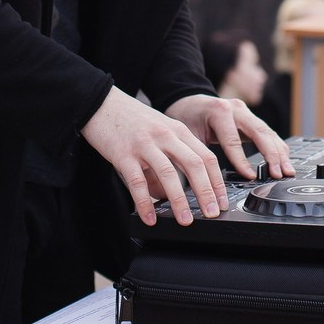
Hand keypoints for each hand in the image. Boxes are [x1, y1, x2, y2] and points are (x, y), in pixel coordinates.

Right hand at [81, 86, 230, 227]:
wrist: (100, 103)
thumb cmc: (131, 120)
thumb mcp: (159, 131)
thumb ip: (169, 158)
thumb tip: (168, 195)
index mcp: (177, 130)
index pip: (206, 157)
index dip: (217, 181)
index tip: (223, 202)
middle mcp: (165, 136)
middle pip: (194, 164)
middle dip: (206, 192)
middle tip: (212, 213)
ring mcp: (144, 144)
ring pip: (168, 173)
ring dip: (179, 200)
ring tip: (185, 220)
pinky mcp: (123, 153)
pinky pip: (137, 181)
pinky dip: (145, 202)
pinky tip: (150, 217)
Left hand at [165, 94, 295, 183]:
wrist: (188, 102)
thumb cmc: (185, 119)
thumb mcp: (187, 136)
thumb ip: (197, 155)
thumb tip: (203, 182)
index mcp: (219, 111)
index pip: (233, 140)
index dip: (242, 161)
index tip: (251, 177)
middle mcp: (235, 108)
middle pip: (259, 132)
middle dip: (271, 155)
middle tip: (279, 174)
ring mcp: (245, 111)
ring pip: (267, 132)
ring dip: (279, 153)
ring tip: (287, 171)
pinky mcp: (250, 118)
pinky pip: (267, 132)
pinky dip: (277, 147)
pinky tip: (284, 160)